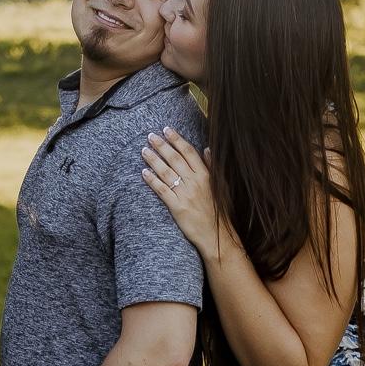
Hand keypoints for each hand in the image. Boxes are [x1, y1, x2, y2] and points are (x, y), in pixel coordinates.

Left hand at [141, 127, 219, 254]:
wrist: (217, 235)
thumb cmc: (218, 211)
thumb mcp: (220, 186)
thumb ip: (212, 166)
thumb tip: (206, 149)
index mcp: (206, 175)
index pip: (189, 152)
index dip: (177, 139)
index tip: (167, 129)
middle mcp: (195, 182)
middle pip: (175, 158)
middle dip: (161, 145)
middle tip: (150, 136)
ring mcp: (185, 194)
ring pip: (166, 172)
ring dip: (154, 159)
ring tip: (144, 150)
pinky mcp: (177, 206)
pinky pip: (162, 190)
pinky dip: (152, 180)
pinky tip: (144, 172)